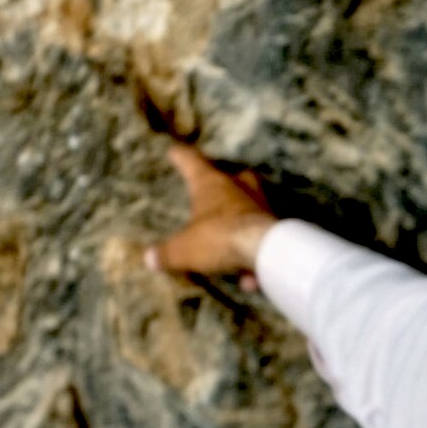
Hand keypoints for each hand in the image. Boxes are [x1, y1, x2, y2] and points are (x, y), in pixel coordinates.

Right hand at [146, 143, 276, 283]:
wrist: (265, 249)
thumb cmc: (218, 237)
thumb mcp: (184, 249)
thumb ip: (166, 253)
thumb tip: (149, 258)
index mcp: (211, 183)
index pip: (192, 162)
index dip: (181, 157)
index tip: (174, 150)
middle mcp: (238, 187)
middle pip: (231, 176)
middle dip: (223, 181)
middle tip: (215, 188)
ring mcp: (261, 203)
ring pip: (250, 204)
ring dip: (240, 218)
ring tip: (229, 239)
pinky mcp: (277, 224)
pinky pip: (261, 235)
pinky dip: (253, 250)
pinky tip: (248, 277)